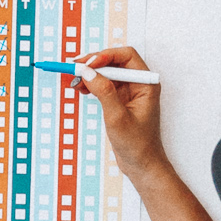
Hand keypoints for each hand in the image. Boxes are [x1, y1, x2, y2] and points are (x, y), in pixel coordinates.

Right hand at [77, 48, 165, 183]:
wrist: (142, 165)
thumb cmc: (137, 144)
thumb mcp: (117, 117)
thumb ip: (103, 91)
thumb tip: (87, 71)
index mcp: (146, 83)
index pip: (126, 56)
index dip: (105, 56)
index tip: (87, 64)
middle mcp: (140, 83)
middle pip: (114, 61)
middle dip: (93, 63)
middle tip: (74, 68)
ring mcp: (130, 91)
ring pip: (107, 72)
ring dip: (90, 73)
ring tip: (74, 81)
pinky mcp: (121, 99)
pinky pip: (104, 84)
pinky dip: (91, 84)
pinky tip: (80, 89)